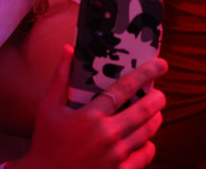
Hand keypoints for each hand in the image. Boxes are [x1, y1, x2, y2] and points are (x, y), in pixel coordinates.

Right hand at [13, 45, 167, 168]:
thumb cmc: (45, 141)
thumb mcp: (48, 108)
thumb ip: (60, 77)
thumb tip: (68, 49)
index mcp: (91, 115)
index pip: (124, 88)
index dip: (145, 74)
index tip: (160, 65)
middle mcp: (107, 134)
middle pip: (143, 110)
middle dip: (157, 99)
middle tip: (159, 94)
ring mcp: (115, 155)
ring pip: (147, 132)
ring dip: (155, 119)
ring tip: (155, 113)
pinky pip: (144, 157)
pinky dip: (149, 146)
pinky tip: (147, 141)